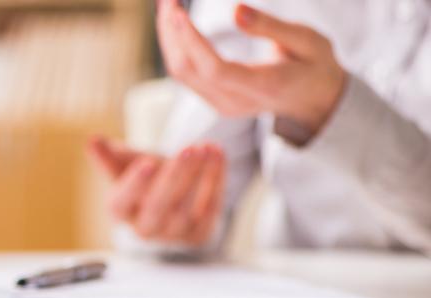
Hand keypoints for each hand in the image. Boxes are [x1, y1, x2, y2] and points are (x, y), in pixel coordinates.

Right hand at [89, 138, 225, 245]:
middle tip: (189, 150)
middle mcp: (145, 228)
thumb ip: (108, 155)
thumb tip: (93, 141)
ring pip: (187, 208)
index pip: (122, 202)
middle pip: (158, 205)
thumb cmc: (144, 178)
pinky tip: (217, 156)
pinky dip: (216, 180)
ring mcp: (173, 234)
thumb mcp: (124, 164)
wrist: (171, 193)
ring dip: (200, 176)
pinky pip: (210, 208)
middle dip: (175, 176)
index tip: (147, 163)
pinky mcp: (198, 234)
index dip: (135, 184)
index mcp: (120, 210)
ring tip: (207, 148)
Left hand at [157, 0, 345, 134]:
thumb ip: (270, 26)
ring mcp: (221, 104)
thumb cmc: (313, 64)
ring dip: (168, 38)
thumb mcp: (306, 40)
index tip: (178, 13)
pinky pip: (184, 74)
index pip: (216, 69)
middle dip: (172, 32)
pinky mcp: (213, 99)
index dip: (192, 42)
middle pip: (189, 70)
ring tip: (167, 5)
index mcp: (263, 87)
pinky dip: (175, 46)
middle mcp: (235, 102)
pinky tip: (173, 23)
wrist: (314, 99)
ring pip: (181, 72)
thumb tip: (235, 10)